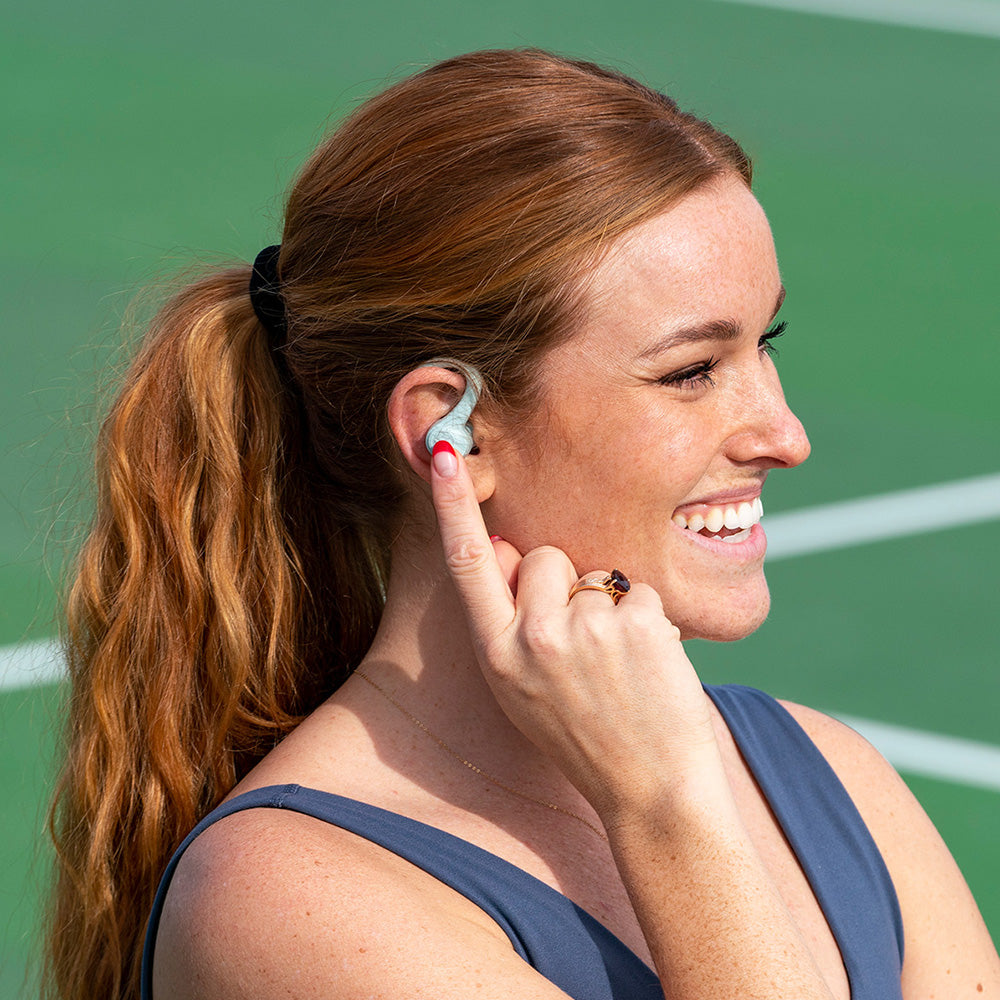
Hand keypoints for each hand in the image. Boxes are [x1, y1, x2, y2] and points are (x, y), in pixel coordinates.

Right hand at [429, 442, 722, 822]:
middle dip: (567, 585)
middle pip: (545, 556)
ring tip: (619, 666)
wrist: (652, 791)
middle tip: (587, 647)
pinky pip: (640, 590)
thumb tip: (502, 547)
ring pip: (595, 573)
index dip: (453, 503)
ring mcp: (584, 630)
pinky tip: (650, 667)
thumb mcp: (521, 689)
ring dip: (610, 606)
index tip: (442, 450)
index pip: (467, 561)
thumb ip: (506, 623)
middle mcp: (532, 638)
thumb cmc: (585, 736)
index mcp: (497, 654)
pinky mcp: (635, 623)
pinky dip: (650, 621)